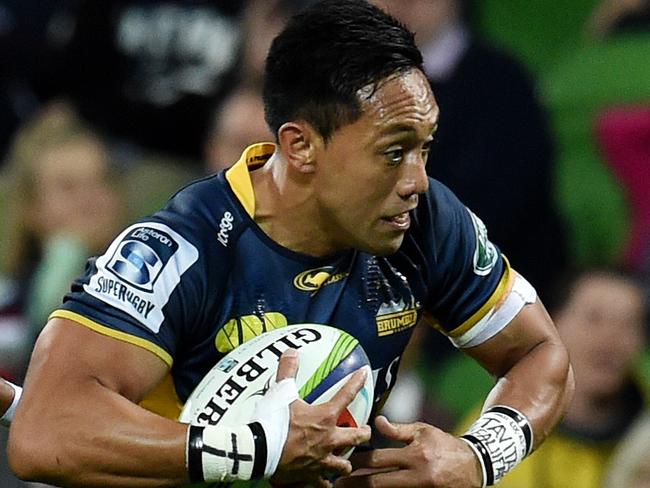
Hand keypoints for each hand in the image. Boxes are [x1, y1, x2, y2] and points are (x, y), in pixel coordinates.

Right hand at [272, 350, 371, 486]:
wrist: (259, 451)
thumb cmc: (273, 421)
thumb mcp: (281, 392)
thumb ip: (288, 371)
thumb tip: (291, 351)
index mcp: (325, 417)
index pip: (347, 395)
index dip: (357, 382)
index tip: (365, 374)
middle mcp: (329, 439)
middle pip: (357, 436)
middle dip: (363, 433)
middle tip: (364, 430)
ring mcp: (322, 459)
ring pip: (344, 464)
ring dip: (346, 460)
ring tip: (345, 458)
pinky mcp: (310, 475)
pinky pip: (323, 483)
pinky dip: (325, 482)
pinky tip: (326, 482)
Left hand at [336, 416, 481, 487]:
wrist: (475, 466)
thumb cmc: (444, 445)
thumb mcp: (423, 431)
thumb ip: (399, 430)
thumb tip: (376, 422)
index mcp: (414, 455)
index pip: (379, 459)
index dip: (358, 461)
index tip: (344, 462)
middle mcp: (417, 476)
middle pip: (378, 483)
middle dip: (355, 484)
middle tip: (337, 484)